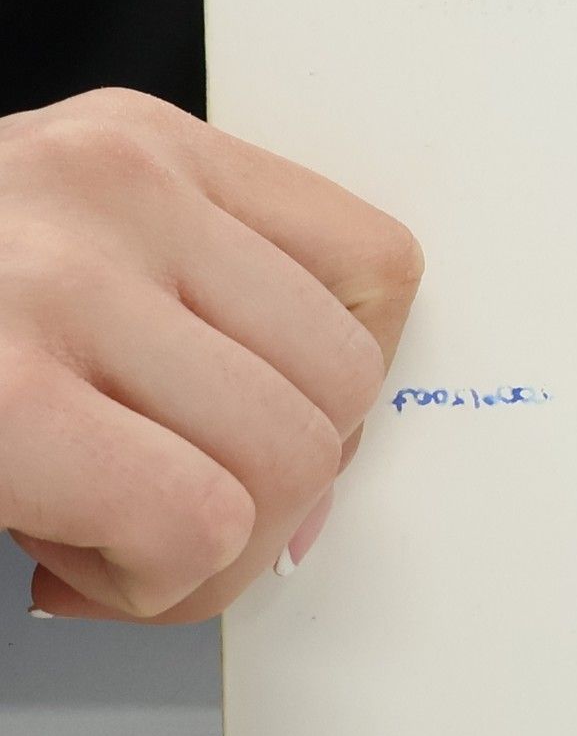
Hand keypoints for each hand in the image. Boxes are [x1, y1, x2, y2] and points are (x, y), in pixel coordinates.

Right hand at [0, 89, 422, 620]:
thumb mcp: (60, 263)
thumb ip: (201, 317)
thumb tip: (328, 470)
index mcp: (143, 150)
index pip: (379, 270)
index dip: (339, 393)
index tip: (254, 437)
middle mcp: (113, 188)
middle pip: (347, 385)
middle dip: (272, 492)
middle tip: (159, 511)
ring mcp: (58, 279)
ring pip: (288, 465)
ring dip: (206, 552)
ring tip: (96, 530)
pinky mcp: (3, 391)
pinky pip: (195, 525)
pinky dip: (148, 585)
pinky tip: (63, 563)